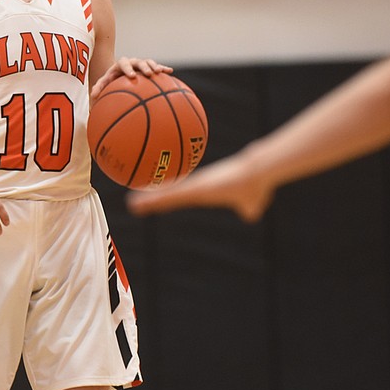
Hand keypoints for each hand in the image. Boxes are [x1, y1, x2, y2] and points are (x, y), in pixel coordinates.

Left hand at [90, 57, 172, 100]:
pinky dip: (163, 69)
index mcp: (120, 65)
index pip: (123, 63)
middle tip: (149, 73)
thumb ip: (99, 88)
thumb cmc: (110, 81)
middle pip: (138, 61)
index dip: (128, 68)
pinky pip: (157, 68)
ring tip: (160, 72)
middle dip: (144, 67)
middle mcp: (132, 62)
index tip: (132, 76)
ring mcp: (141, 64)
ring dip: (155, 66)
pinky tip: (170, 72)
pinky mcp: (149, 68)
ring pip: (149, 62)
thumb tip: (92, 96)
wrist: (118, 73)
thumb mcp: (104, 83)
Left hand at [126, 151, 274, 222]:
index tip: (152, 202)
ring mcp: (195, 187)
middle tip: (133, 203)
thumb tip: (251, 215)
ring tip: (132, 204)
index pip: (181, 195)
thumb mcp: (252, 203)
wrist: (258, 174)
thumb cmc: (256, 185)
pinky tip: (145, 202)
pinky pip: (174, 195)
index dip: (167, 198)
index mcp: (205, 190)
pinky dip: (159, 200)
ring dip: (150, 201)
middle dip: (151, 199)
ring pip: (168, 195)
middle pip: (169, 194)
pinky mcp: (196, 189)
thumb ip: (248, 209)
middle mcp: (196, 187)